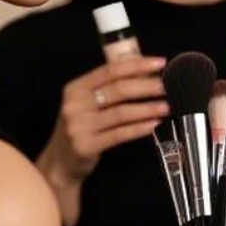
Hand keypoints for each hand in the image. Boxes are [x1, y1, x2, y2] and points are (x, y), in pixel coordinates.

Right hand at [41, 56, 168, 184]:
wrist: (59, 162)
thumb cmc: (80, 127)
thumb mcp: (86, 104)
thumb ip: (108, 89)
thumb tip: (146, 75)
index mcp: (76, 88)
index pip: (110, 70)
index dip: (137, 65)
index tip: (160, 63)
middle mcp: (75, 104)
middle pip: (117, 90)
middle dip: (146, 87)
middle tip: (166, 87)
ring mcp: (79, 126)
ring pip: (121, 112)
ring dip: (147, 109)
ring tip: (166, 107)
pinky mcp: (86, 145)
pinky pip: (119, 134)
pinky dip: (139, 128)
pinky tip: (154, 124)